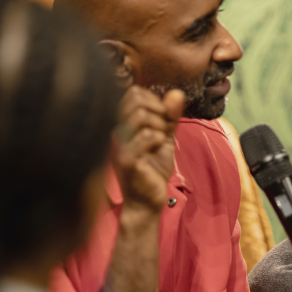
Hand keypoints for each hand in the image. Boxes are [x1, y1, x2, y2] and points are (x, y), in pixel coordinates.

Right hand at [111, 85, 183, 210]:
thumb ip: (170, 117)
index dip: (155, 100)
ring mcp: (118, 143)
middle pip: (136, 99)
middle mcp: (115, 129)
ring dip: (159, 126)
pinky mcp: (125, 159)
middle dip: (158, 110)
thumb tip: (177, 93)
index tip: (162, 118)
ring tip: (159, 141)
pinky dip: (159, 140)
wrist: (147, 199)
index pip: (134, 92)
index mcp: (122, 122)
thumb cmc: (153, 168)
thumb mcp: (165, 138)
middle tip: (163, 130)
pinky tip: (156, 150)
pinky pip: (147, 136)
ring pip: (141, 115)